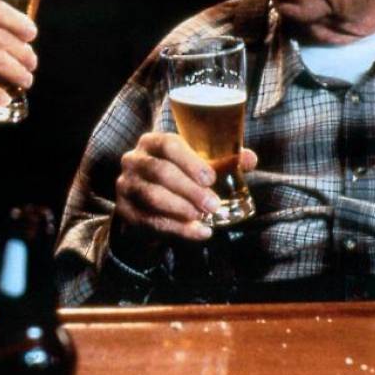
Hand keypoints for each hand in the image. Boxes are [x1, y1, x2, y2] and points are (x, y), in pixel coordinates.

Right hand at [114, 132, 257, 243]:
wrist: (144, 204)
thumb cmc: (175, 177)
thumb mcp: (195, 165)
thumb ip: (222, 161)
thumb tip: (249, 159)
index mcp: (152, 142)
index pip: (168, 144)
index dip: (190, 161)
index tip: (211, 178)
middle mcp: (134, 160)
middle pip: (160, 172)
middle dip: (189, 189)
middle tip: (213, 204)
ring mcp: (126, 186)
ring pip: (153, 197)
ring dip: (182, 208)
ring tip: (204, 218)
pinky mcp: (125, 211)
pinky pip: (150, 221)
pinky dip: (177, 229)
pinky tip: (198, 232)